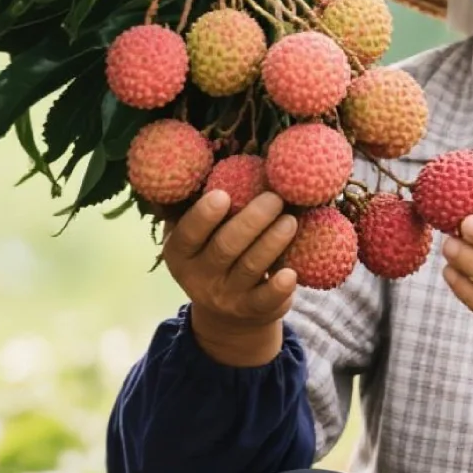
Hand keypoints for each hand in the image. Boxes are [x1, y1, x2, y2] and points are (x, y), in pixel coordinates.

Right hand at [162, 188, 297, 365]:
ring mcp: (225, 297)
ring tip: (291, 220)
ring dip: (272, 242)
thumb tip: (216, 158)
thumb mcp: (198, 238)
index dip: (203, 215)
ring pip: (250, 267)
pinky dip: (279, 287)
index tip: (223, 194)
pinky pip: (265, 299)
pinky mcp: (251, 311)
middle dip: (251, 221)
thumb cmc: (214, 256)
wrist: (227, 314)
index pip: (188, 234)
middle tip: (275, 198)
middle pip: (225, 247)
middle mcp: (198, 277)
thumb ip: (200, 208)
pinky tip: (292, 273)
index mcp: (180, 252)